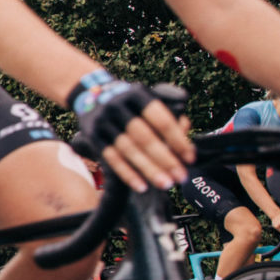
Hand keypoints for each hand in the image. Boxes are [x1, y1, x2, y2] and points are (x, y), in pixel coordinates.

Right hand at [68, 73, 191, 192]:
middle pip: (145, 138)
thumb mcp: (145, 96)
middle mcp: (117, 107)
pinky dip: (127, 173)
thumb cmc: (128, 100)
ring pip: (128, 150)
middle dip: (166, 160)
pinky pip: (111, 158)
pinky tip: (142, 186)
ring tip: (165, 184)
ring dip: (149, 170)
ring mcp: (103, 122)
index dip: (178, 140)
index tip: (191, 158)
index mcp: (137, 95)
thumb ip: (165, 111)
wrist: (89, 92)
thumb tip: (186, 131)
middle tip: (181, 177)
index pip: (162, 121)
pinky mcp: (92, 136)